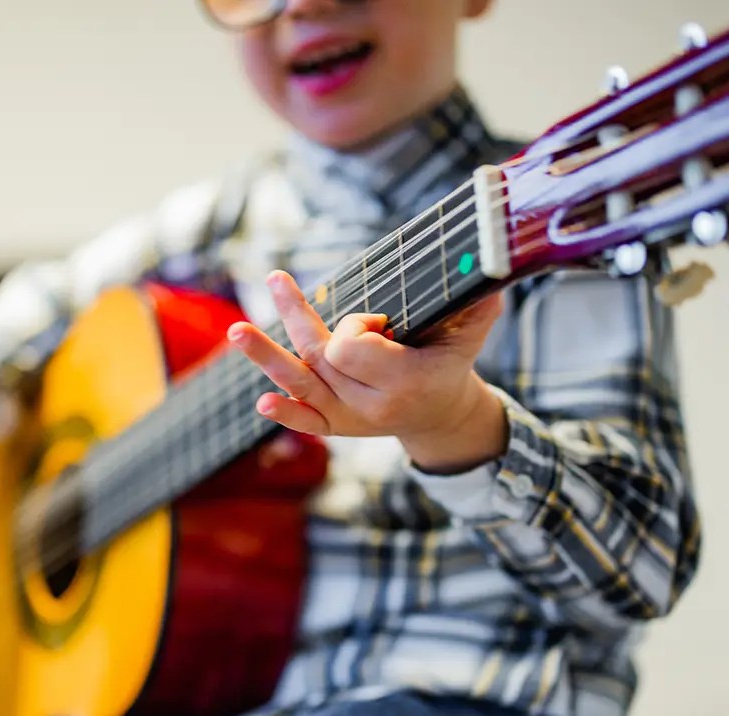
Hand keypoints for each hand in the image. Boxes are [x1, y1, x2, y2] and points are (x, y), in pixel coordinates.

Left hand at [228, 271, 509, 473]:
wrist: (439, 418)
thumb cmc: (449, 365)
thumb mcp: (468, 338)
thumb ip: (476, 310)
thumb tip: (493, 275)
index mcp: (403, 380)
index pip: (351, 346)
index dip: (355, 325)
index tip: (377, 320)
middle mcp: (370, 403)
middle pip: (319, 356)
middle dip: (301, 317)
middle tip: (276, 278)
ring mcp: (348, 417)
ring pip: (299, 383)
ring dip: (265, 355)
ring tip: (235, 331)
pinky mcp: (334, 426)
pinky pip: (305, 421)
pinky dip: (285, 413)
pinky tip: (263, 403)